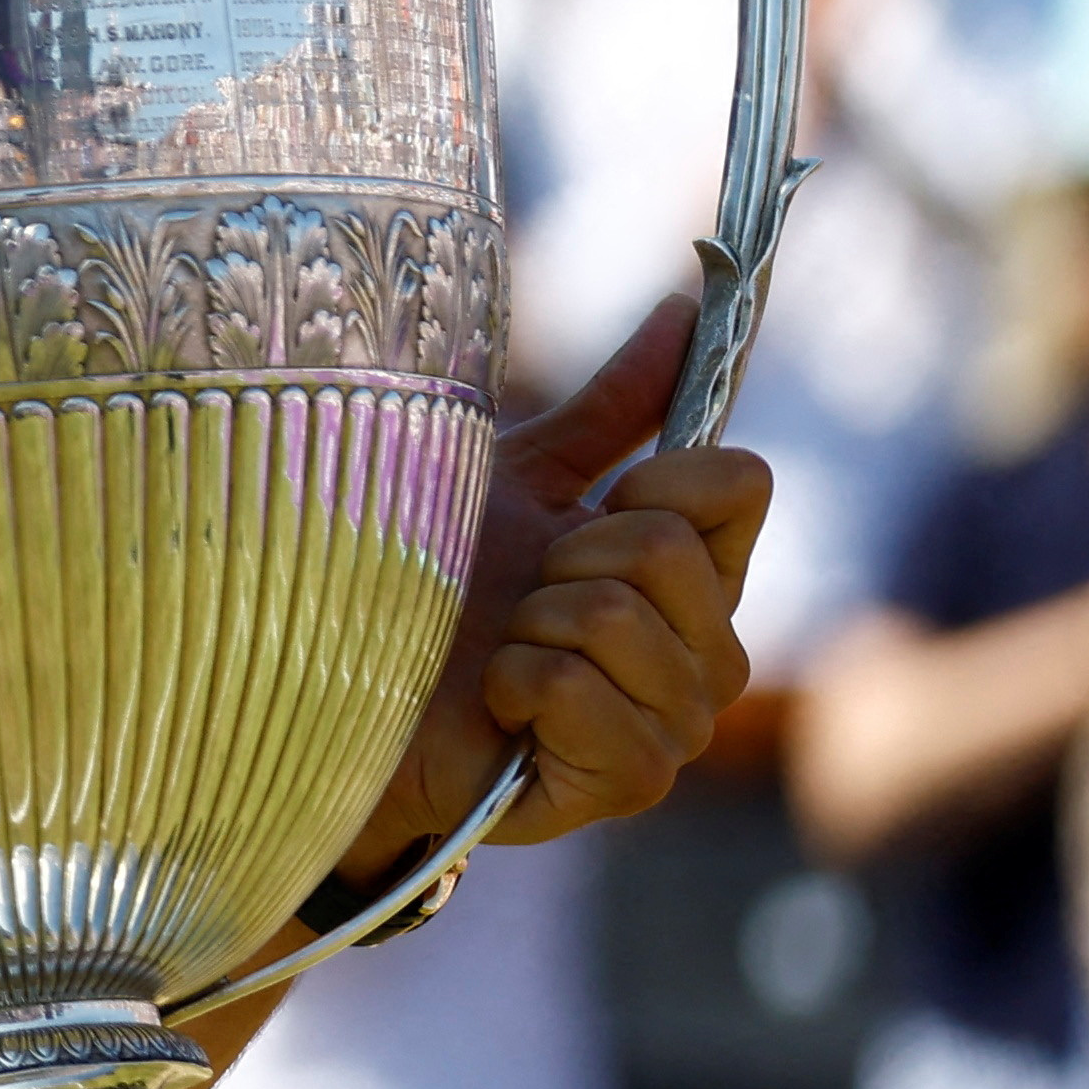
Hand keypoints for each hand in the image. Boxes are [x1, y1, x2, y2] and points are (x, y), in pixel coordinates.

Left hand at [350, 294, 771, 871]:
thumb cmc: (432, 584)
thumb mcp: (520, 480)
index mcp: (698, 572)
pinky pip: (583, 694)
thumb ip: (612, 407)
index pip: (740, 481)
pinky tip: (499, 707)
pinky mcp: (627, 782)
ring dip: (529, 626)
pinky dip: (517, 687)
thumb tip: (685, 306)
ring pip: (617, 618)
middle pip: (667, 546)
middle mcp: (710, 650)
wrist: (348, 690)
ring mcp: (676, 723)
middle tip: (518, 597)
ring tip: (502, 654)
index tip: (583, 507)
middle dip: (561, 557)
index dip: (649, 475)